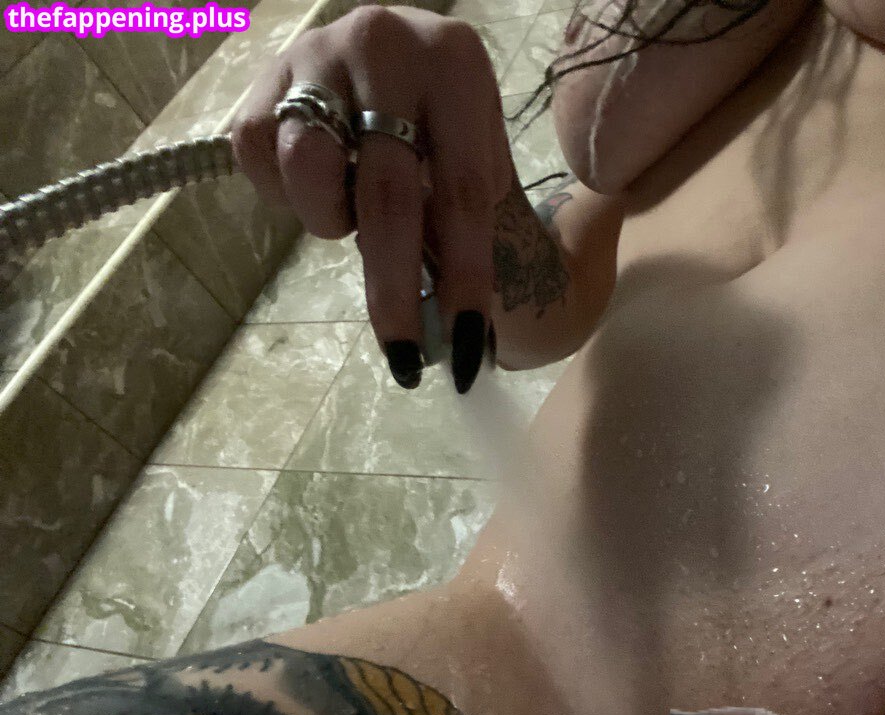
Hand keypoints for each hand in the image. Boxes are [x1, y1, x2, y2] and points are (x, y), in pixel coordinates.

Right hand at [232, 6, 513, 390]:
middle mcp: (386, 45)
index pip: (463, 191)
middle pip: (385, 193)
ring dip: (331, 220)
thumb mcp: (480, 161)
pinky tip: (320, 181)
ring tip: (352, 210)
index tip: (466, 346)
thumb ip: (469, 225)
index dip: (464, 276)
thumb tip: (463, 338)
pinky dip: (287, 193)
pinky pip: (258, 156)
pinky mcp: (265, 73)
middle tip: (405, 354)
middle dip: (394, 288)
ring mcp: (318, 53)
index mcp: (457, 66)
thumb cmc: (447, 129)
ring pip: (307, 170)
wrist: (405, 62)